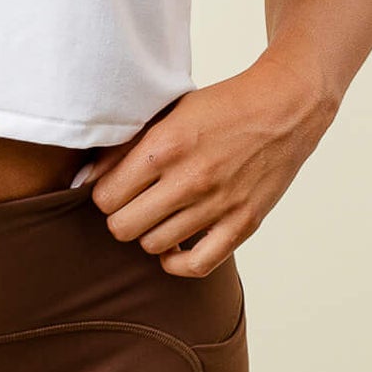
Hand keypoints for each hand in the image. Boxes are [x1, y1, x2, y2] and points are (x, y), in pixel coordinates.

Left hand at [86, 53, 336, 277]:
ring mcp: (217, 205)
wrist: (284, 108)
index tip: (115, 189)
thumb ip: (127, 145)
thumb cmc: (222, 107)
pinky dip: (177, 262)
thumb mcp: (168, 112)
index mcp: (165, 146)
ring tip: (158, 217)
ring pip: (154, 246)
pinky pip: (196, 265)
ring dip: (149, 234)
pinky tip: (175, 247)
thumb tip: (88, 178)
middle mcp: (189, 179)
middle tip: (132, 206)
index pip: (106, 197)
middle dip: (121, 218)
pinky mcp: (243, 224)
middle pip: (123, 227)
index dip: (104, 195)